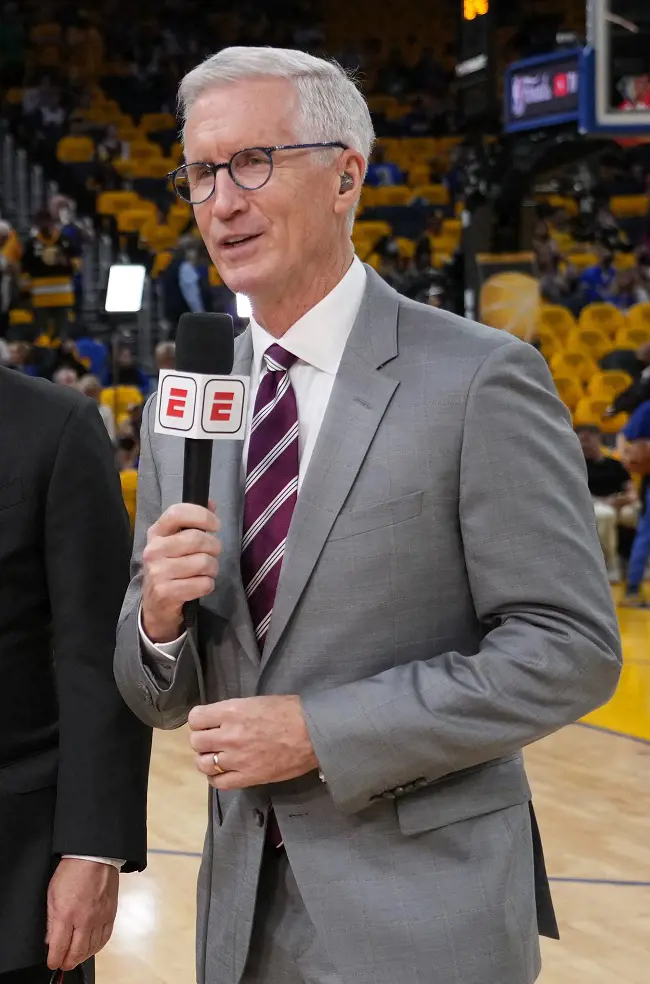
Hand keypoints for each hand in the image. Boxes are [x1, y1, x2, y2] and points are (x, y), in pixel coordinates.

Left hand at [46, 859, 118, 971]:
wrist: (94, 856)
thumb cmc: (72, 871)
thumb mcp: (52, 894)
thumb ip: (51, 920)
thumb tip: (50, 940)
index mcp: (66, 913)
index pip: (59, 947)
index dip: (54, 960)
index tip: (52, 963)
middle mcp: (84, 919)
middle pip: (77, 952)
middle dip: (67, 962)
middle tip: (63, 964)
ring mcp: (100, 917)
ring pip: (92, 948)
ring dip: (82, 956)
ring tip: (75, 957)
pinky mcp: (111, 913)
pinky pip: (105, 938)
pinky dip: (97, 947)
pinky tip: (91, 947)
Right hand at [142, 500, 220, 642]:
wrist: (155, 604)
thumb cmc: (170, 567)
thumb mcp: (176, 542)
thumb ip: (193, 522)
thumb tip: (211, 502)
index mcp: (156, 533)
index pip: (177, 512)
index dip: (202, 515)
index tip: (215, 525)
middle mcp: (153, 550)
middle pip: (196, 539)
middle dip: (214, 547)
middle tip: (213, 553)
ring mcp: (157, 572)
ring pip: (204, 563)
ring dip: (212, 568)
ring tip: (206, 571)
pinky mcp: (165, 592)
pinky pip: (203, 584)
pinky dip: (208, 585)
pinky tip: (199, 585)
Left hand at [188, 696, 318, 788]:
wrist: (314, 733)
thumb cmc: (290, 711)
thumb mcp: (257, 701)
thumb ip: (235, 712)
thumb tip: (220, 720)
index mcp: (231, 712)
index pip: (195, 718)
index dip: (199, 720)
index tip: (206, 722)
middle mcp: (228, 735)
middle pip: (196, 741)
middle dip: (202, 739)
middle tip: (213, 739)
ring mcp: (236, 759)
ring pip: (203, 763)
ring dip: (207, 759)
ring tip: (217, 756)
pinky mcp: (247, 777)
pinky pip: (218, 782)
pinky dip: (216, 777)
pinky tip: (223, 771)